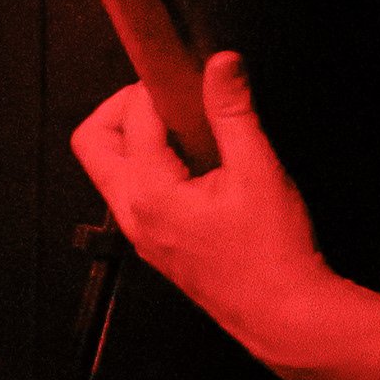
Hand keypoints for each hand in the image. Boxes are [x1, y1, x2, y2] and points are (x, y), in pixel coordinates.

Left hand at [67, 50, 355, 372]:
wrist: (284, 316)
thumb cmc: (273, 253)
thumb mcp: (259, 171)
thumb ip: (233, 112)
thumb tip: (221, 64)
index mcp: (150, 193)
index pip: (134, 118)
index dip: (158, 87)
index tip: (189, 75)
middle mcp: (133, 214)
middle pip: (94, 142)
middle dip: (122, 108)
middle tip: (166, 96)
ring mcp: (140, 233)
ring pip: (110, 170)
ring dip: (134, 138)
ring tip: (185, 128)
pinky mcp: (155, 244)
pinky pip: (131, 193)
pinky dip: (148, 165)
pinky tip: (195, 163)